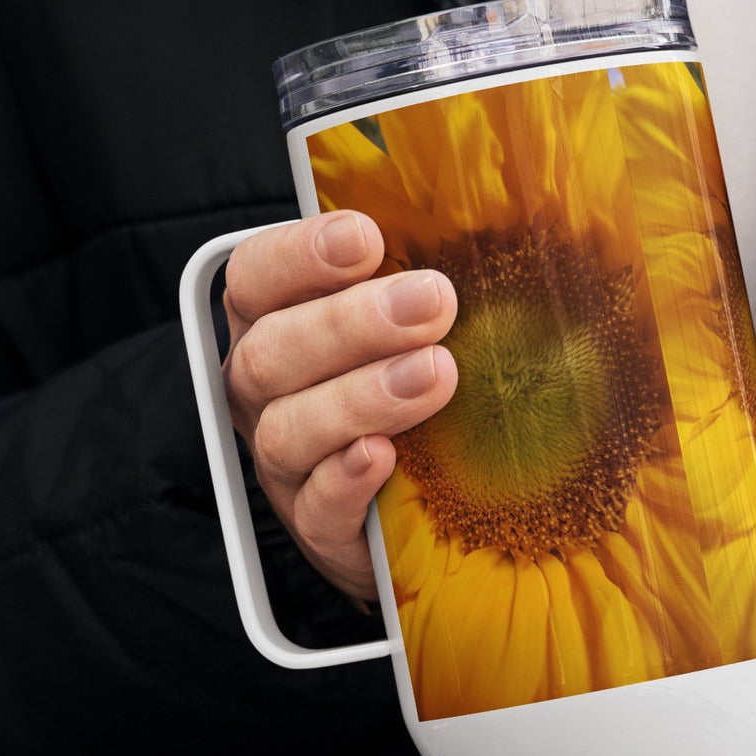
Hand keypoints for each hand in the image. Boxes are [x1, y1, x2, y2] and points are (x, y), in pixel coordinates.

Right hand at [221, 211, 456, 602]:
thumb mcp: (412, 330)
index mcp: (275, 326)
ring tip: (433, 375)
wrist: (416, 514)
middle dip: (350, 322)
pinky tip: (385, 456)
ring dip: (360, 396)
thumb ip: (420, 284)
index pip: (255, 276)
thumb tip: (500, 228)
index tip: (364, 238)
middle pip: (271, 350)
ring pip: (288, 428)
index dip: (299, 254)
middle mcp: (264, 392)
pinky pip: (316, 505)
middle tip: (431, 303)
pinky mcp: (318, 527)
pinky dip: (347, 478)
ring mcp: (285, 464)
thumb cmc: (412, 396)